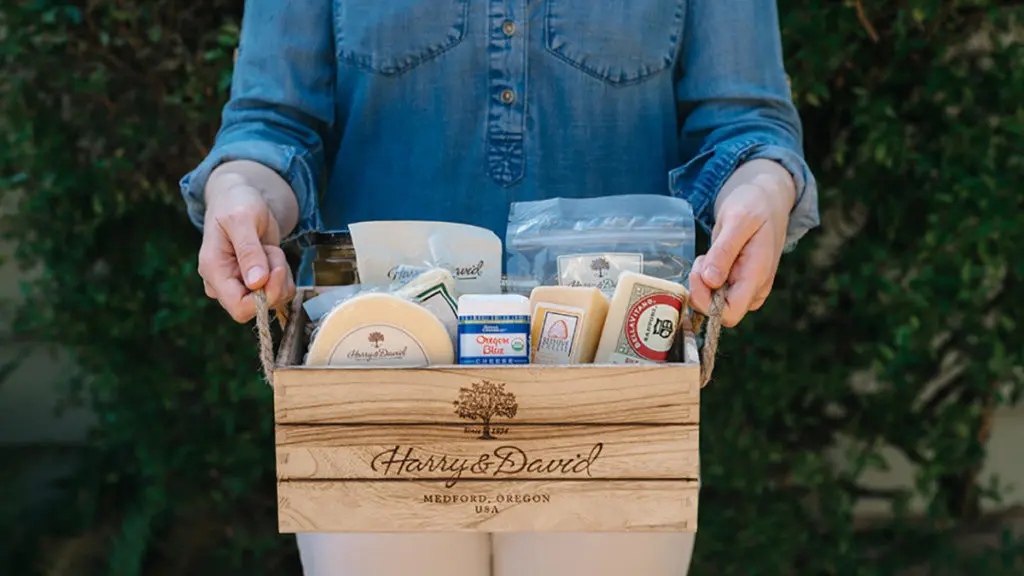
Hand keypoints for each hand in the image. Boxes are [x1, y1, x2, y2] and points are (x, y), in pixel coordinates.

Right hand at [197, 183, 295, 322]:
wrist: (241, 198)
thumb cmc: (237, 203)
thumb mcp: (243, 220)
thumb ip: (249, 251)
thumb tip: (257, 283)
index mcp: (213, 271)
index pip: (239, 308)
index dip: (263, 297)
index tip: (276, 270)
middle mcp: (223, 284)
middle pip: (258, 308)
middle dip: (275, 281)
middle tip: (271, 251)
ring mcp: (239, 285)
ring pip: (273, 299)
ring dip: (280, 274)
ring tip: (268, 248)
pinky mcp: (255, 283)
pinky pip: (279, 291)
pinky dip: (283, 274)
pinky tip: (271, 254)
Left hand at [689, 166, 793, 326]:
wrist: (766, 199)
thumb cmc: (754, 205)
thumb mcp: (738, 220)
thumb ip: (724, 251)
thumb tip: (711, 281)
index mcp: (757, 276)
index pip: (730, 314)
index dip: (707, 303)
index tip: (699, 274)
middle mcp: (754, 289)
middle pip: (718, 312)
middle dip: (701, 290)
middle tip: (701, 259)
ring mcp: (747, 288)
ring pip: (714, 304)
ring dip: (702, 284)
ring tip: (707, 256)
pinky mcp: (738, 283)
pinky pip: (715, 293)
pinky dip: (705, 280)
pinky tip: (710, 260)